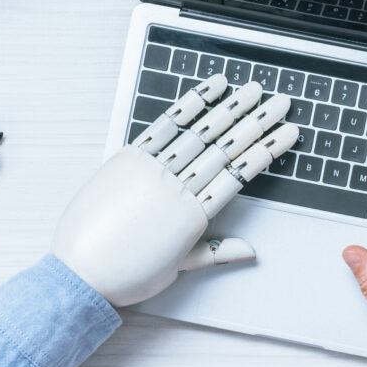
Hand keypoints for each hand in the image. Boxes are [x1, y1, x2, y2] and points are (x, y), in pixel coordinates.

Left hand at [53, 76, 297, 306]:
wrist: (78, 275)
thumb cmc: (127, 275)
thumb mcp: (177, 268)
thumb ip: (216, 254)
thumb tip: (250, 251)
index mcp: (194, 216)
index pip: (239, 174)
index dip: (266, 150)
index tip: (288, 134)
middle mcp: (177, 188)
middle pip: (226, 148)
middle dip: (258, 122)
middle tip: (281, 102)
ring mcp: (152, 170)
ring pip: (200, 133)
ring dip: (229, 108)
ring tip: (252, 90)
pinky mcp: (128, 159)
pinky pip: (163, 127)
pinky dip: (188, 106)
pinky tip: (207, 90)